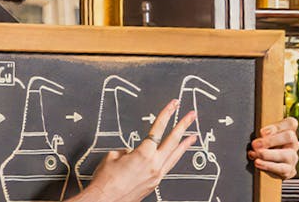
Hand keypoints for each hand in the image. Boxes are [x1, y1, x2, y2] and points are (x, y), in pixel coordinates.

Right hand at [70, 99, 196, 201]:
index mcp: (144, 153)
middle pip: (173, 141)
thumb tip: (133, 152)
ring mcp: (157, 176)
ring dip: (185, 144)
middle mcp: (154, 164)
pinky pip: (168, 166)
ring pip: (175, 156)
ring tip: (193, 136)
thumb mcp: (113, 156)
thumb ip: (127, 150)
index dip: (166, 114)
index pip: (158, 129)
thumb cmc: (106, 179)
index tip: (173, 105)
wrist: (105, 199)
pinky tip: (174, 155)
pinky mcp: (154, 184)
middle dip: (183, 125)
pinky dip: (174, 158)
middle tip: (191, 115)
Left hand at [247, 117, 298, 179]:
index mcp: (287, 131)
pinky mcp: (289, 170)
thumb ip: (264, 133)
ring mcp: (292, 157)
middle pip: (290, 136)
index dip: (277, 126)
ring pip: (288, 154)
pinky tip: (258, 162)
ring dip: (269, 154)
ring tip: (255, 154)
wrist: (266, 166)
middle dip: (271, 140)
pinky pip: (282, 168)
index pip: (291, 123)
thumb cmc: (262, 146)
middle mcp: (293, 144)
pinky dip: (268, 166)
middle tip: (255, 144)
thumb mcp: (261, 136)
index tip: (262, 132)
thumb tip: (264, 134)